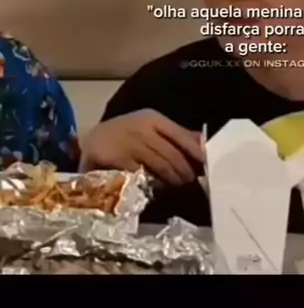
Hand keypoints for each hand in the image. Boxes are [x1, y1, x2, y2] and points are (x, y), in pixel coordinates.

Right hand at [80, 109, 204, 186]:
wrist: (93, 140)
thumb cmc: (128, 135)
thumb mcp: (151, 128)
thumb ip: (176, 135)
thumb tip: (204, 144)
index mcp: (154, 119)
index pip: (181, 135)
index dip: (195, 152)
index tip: (206, 165)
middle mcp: (142, 128)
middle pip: (172, 153)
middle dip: (184, 171)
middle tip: (191, 183)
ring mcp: (129, 142)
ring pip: (160, 164)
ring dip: (172, 179)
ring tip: (178, 187)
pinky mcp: (116, 157)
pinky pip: (140, 173)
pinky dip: (150, 182)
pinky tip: (156, 188)